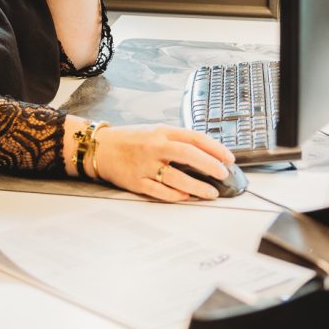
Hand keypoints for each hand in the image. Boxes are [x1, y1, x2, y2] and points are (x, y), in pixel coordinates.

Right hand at [91, 124, 235, 201]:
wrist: (100, 148)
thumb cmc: (130, 140)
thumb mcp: (155, 131)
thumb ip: (176, 140)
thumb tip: (205, 153)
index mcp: (161, 132)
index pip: (194, 137)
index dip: (215, 148)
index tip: (228, 157)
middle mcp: (154, 147)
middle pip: (189, 155)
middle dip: (211, 165)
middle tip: (224, 174)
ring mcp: (145, 165)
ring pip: (177, 178)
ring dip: (198, 187)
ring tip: (211, 192)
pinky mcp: (136, 182)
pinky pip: (160, 192)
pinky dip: (176, 196)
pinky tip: (187, 197)